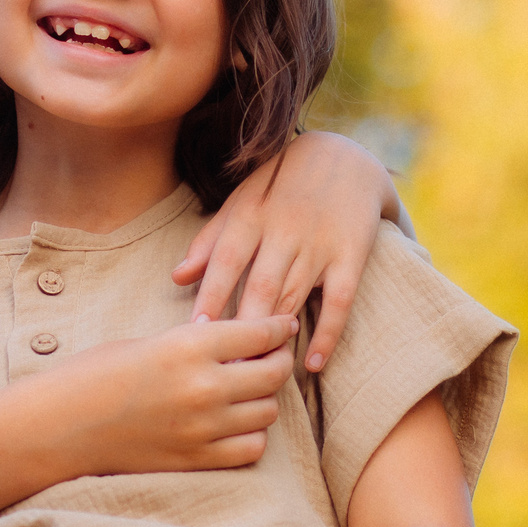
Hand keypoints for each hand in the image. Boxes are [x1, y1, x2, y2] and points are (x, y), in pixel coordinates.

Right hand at [43, 316, 296, 477]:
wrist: (58, 427)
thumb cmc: (92, 376)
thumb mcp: (146, 343)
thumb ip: (193, 344)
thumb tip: (230, 343)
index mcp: (187, 347)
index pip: (258, 334)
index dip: (278, 327)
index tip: (284, 326)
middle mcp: (203, 387)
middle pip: (272, 374)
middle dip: (278, 361)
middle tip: (273, 357)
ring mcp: (203, 428)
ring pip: (267, 412)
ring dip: (264, 399)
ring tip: (250, 391)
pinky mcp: (196, 459)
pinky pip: (250, 448)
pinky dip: (251, 435)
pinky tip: (237, 424)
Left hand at [173, 131, 398, 372]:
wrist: (347, 157)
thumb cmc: (281, 186)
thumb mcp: (243, 200)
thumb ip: (210, 239)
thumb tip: (176, 278)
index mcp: (252, 214)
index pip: (226, 261)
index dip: (210, 297)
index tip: (196, 332)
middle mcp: (285, 229)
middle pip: (259, 285)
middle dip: (241, 326)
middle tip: (224, 365)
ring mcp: (320, 243)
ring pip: (294, 295)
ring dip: (275, 334)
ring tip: (256, 369)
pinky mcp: (351, 254)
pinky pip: (340, 300)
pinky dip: (328, 333)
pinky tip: (311, 363)